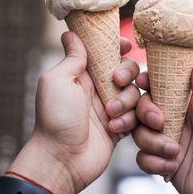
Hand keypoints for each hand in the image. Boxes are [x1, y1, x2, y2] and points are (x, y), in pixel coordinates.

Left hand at [9, 32, 139, 193]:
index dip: (116, 45)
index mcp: (82, 74)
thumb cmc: (56, 119)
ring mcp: (110, 107)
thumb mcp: (58, 81)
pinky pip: (136, 115)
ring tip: (110, 115)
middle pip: (126, 70)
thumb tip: (71, 33)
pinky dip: (127, 120)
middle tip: (117, 81)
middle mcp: (98, 88)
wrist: (62, 160)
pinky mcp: (120, 125)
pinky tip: (113, 129)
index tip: (125, 44)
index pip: (104, 52)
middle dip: (126, 73)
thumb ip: (71, 58)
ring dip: (125, 102)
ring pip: (134, 93)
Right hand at [133, 62, 192, 193]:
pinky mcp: (162, 164)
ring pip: (140, 132)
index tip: (142, 80)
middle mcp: (178, 120)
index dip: (150, 79)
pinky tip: (173, 168)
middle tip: (159, 122)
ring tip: (175, 152)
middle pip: (145, 105)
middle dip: (145, 111)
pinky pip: (142, 158)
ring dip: (152, 141)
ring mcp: (168, 142)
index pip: (166, 85)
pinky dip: (153, 162)